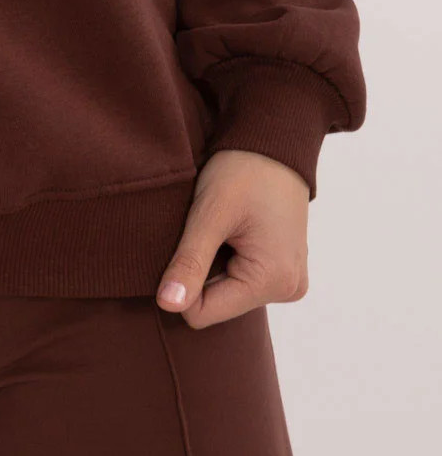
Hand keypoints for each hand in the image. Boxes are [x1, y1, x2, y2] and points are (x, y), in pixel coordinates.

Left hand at [155, 148, 309, 327]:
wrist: (274, 142)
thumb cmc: (243, 171)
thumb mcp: (209, 214)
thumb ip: (189, 263)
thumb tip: (167, 306)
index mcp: (273, 281)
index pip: (202, 313)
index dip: (181, 281)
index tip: (185, 242)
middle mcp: (287, 289)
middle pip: (215, 305)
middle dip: (199, 271)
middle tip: (204, 230)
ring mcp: (288, 280)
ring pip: (225, 293)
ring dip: (212, 263)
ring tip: (220, 228)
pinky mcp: (282, 270)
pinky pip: (240, 280)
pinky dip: (226, 259)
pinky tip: (231, 231)